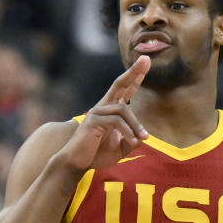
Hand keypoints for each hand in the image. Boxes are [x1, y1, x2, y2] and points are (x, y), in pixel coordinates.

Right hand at [59, 55, 150, 170]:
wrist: (77, 164)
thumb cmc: (96, 155)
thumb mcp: (120, 148)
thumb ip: (132, 140)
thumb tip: (143, 136)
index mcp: (110, 110)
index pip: (125, 90)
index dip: (135, 77)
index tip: (145, 63)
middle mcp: (103, 107)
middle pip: (120, 84)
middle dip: (133, 72)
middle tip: (145, 59)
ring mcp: (97, 112)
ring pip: (123, 110)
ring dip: (136, 125)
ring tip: (144, 137)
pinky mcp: (93, 121)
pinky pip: (116, 121)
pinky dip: (127, 131)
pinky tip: (132, 140)